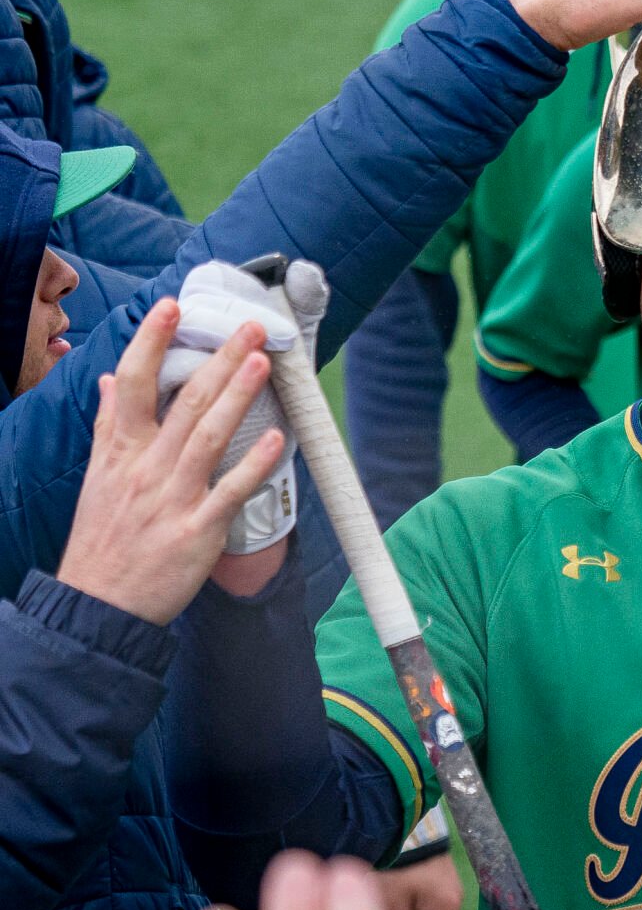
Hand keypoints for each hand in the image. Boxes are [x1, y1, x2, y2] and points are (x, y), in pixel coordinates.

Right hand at [55, 303, 284, 625]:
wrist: (98, 602)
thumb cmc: (104, 538)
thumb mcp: (97, 476)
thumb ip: (109, 425)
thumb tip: (111, 380)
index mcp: (120, 450)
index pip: (134, 383)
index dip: (152, 341)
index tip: (172, 307)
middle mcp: (146, 467)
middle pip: (185, 401)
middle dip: (219, 359)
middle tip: (250, 327)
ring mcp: (173, 497)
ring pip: (209, 436)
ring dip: (239, 396)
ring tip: (263, 363)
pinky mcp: (197, 530)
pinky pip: (230, 491)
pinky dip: (253, 464)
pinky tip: (275, 438)